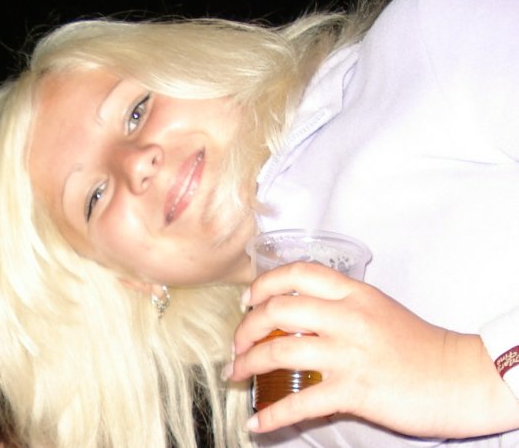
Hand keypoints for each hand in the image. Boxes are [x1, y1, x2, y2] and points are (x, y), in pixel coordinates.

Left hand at [228, 261, 518, 436]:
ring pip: (279, 351)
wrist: (458, 376)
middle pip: (277, 310)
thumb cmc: (418, 343)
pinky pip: (300, 402)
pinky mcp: (353, 390)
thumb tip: (295, 312)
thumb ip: (339, 304)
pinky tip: (257, 422)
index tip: (248, 300)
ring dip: (248, 365)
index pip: (296, 273)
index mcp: (353, 293)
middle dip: (246, 328)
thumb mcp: (377, 307)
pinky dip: (272, 415)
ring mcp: (348, 353)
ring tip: (237, 374)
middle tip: (238, 344)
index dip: (263, 284)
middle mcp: (347, 317)